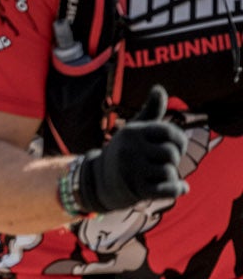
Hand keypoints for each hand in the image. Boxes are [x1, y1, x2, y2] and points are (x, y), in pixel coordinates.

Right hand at [78, 85, 188, 213]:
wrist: (98, 182)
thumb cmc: (124, 151)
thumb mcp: (134, 130)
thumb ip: (150, 110)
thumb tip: (158, 88)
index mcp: (132, 132)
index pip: (171, 132)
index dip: (178, 140)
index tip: (172, 146)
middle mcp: (129, 149)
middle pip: (172, 153)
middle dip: (173, 159)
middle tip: (161, 163)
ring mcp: (131, 170)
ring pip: (170, 172)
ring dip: (170, 176)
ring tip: (157, 175)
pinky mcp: (135, 190)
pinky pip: (168, 189)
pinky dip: (177, 189)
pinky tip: (181, 187)